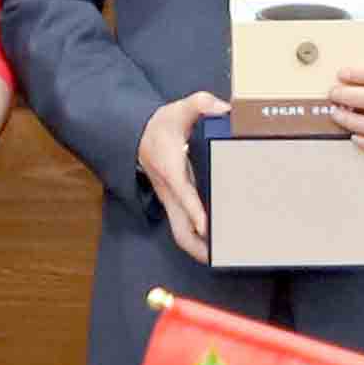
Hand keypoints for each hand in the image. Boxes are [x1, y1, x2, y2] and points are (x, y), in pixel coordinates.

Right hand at [136, 92, 220, 262]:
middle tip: (219, 257)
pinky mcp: (174, 202)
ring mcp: (170, 200)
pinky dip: (195, 239)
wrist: (138, 135)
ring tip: (220, 259)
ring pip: (179, 233)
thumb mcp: (180, 108)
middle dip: (196, 246)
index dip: (193, 211)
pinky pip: (182, 227)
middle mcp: (169, 190)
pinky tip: (214, 245)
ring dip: (196, 248)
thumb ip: (201, 104)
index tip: (206, 226)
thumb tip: (225, 109)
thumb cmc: (162, 125)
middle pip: (178, 227)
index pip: (182, 193)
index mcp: (171, 168)